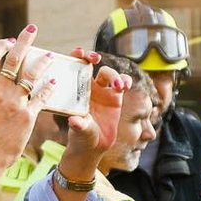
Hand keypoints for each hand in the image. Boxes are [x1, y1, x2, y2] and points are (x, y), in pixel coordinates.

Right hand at [0, 26, 57, 174]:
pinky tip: (53, 82)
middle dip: (24, 41)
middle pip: (13, 58)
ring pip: (31, 74)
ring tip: (50, 55)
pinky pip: (42, 96)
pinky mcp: (27, 115)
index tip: (9, 40)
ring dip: (42, 62)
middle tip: (32, 29)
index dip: (1, 46)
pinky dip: (48, 87)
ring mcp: (14, 102)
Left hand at [58, 55, 128, 176]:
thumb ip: (79, 125)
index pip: (74, 67)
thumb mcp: (79, 131)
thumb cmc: (81, 136)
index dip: (77, 56)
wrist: (94, 146)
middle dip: (93, 57)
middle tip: (95, 59)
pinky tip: (126, 86)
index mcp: (76, 90)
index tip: (80, 53)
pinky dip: (126, 81)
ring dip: (115, 75)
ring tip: (119, 86)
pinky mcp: (116, 97)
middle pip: (92, 64)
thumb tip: (74, 121)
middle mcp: (88, 87)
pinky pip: (123, 83)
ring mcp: (103, 91)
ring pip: (110, 73)